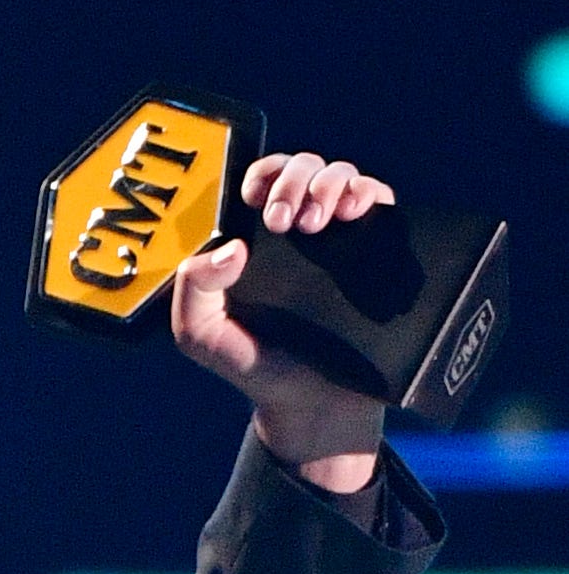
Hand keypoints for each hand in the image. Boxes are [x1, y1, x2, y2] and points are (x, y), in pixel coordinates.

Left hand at [172, 153, 395, 491]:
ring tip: (320, 222)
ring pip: (343, 176)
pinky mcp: (378, 252)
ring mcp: (342, 240)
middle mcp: (301, 232)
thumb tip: (230, 248)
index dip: (262, 175)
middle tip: (285, 221)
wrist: (313, 404)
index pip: (262, 181)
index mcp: (258, 241)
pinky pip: (382, 199)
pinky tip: (357, 212)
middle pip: (303, 168)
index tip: (255, 198)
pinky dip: (370, 191)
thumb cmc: (255, 366)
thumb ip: (192, 293)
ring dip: (330, 183)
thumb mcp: (202, 336)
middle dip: (294, 178)